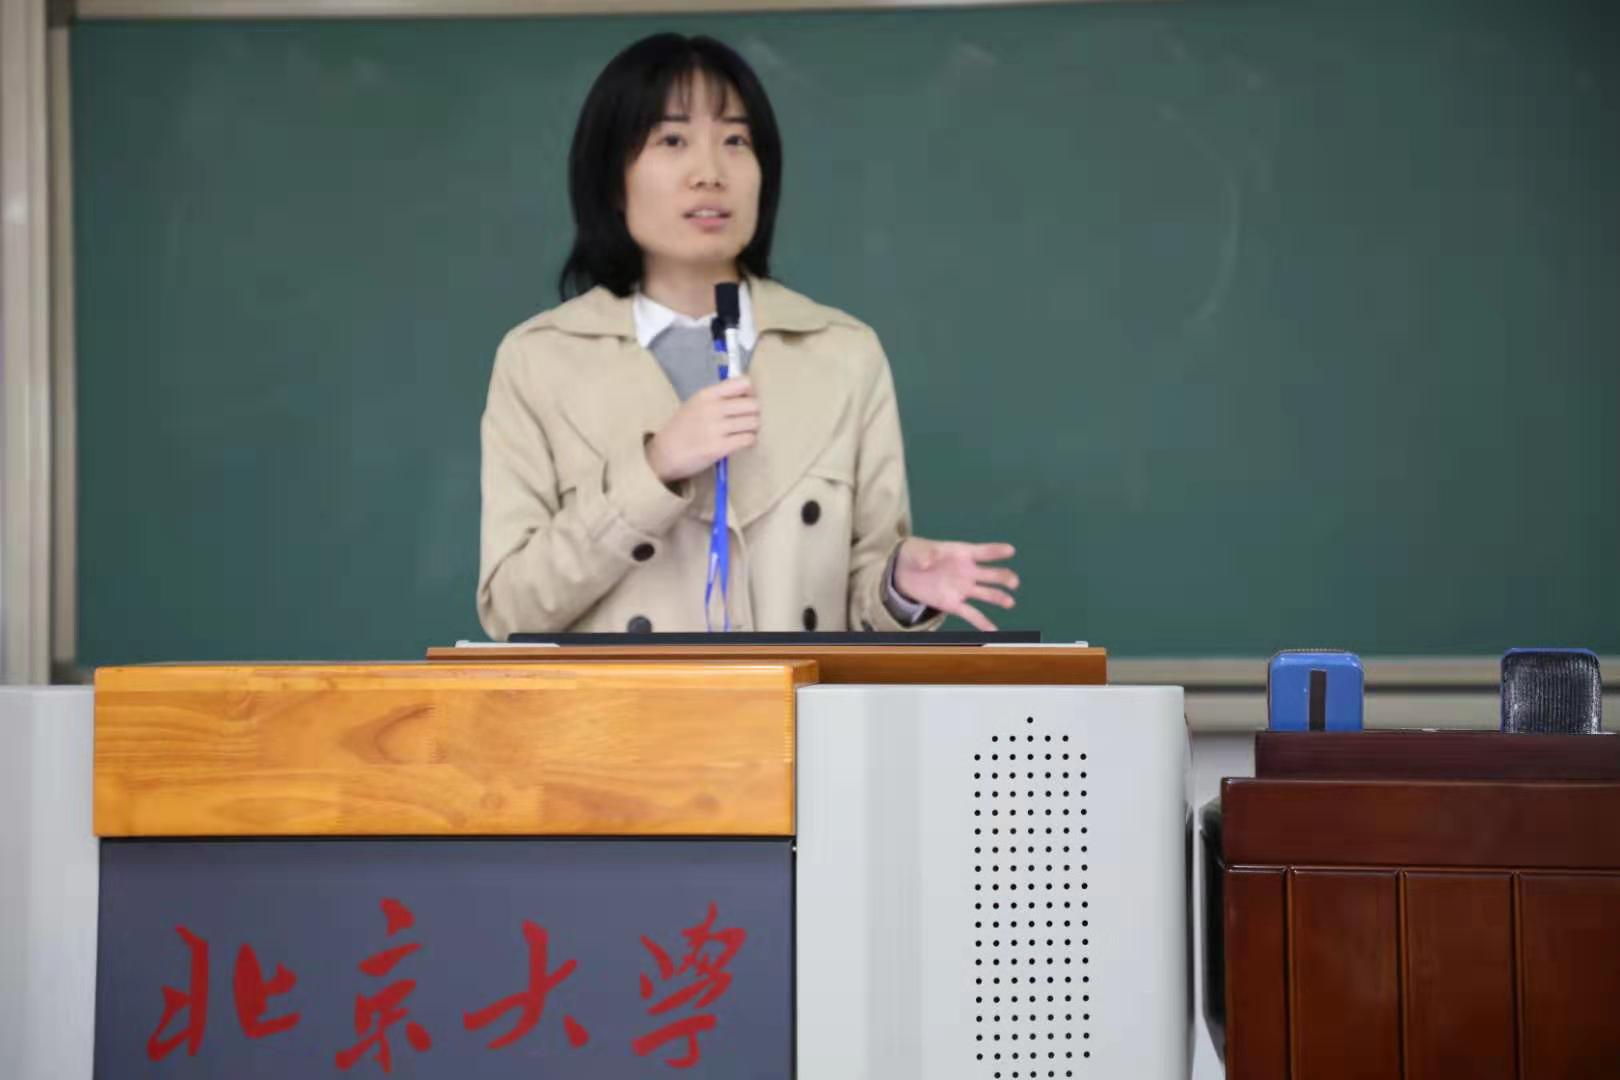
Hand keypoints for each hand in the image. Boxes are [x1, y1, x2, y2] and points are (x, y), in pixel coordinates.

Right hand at [645, 377, 759, 482]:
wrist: (664, 453)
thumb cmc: (683, 428)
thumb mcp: (696, 404)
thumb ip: (719, 397)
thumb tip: (749, 393)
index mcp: (707, 394)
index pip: (743, 383)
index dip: (750, 393)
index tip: (745, 401)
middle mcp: (712, 408)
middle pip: (753, 405)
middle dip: (754, 413)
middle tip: (747, 420)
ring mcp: (716, 428)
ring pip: (753, 423)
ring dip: (752, 428)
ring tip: (744, 432)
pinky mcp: (719, 447)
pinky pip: (748, 439)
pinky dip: (749, 441)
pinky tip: (742, 442)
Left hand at [894, 537, 1018, 631]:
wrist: (905, 572)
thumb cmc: (916, 554)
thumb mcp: (917, 550)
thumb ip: (925, 555)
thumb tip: (928, 561)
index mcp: (962, 553)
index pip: (983, 552)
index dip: (996, 551)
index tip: (1010, 550)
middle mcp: (968, 571)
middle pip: (990, 574)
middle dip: (1003, 577)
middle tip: (1013, 582)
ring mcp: (963, 588)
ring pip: (986, 594)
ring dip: (999, 598)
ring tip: (1009, 603)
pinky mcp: (953, 604)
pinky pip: (971, 614)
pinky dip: (982, 622)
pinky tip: (993, 630)